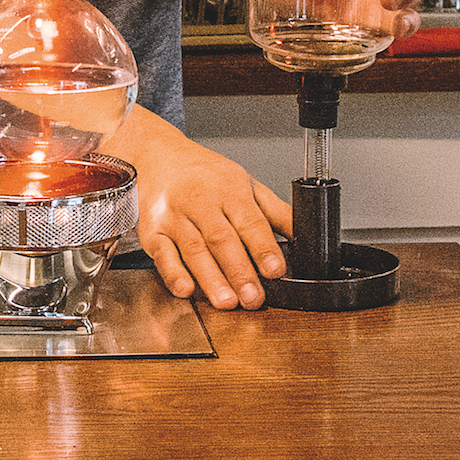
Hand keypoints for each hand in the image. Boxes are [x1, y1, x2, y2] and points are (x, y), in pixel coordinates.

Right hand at [111, 109, 290, 309]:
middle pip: (221, 238)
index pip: (249, 220)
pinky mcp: (152, 231)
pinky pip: (162, 254)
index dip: (263, 247)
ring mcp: (173, 216)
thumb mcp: (245, 185)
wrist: (158, 157)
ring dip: (211, 278)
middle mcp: (200, 200)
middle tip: (254, 298)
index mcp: (228, 188)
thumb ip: (275, 212)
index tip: (275, 270)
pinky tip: (185, 289)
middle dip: (239, 271)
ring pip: (193, 249)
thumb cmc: (205, 175)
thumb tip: (306, 234)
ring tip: (227, 301)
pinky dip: (173, 273)